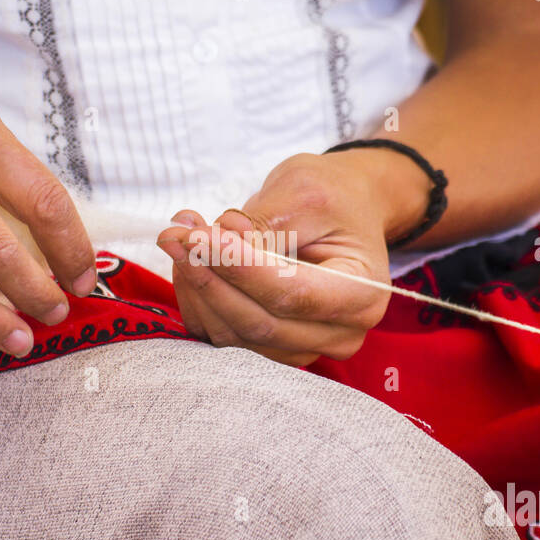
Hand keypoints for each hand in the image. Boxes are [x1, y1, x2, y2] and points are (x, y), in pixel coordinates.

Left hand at [157, 149, 420, 366]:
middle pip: (259, 322)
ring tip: (181, 236)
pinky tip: (189, 260)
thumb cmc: (333, 197)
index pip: (291, 294)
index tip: (199, 236)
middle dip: (210, 276)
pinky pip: (220, 334)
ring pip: (233, 333)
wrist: (345, 211)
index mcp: (362, 294)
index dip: (240, 269)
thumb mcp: (304, 192)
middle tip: (177, 233)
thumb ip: (261, 223)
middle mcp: (338, 334)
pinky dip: (197, 298)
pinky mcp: (269, 347)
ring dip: (197, 286)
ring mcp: (303, 347)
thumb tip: (209, 244)